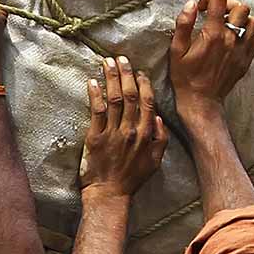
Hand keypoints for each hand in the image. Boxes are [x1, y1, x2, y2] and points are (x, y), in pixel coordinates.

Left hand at [80, 56, 168, 200]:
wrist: (109, 195)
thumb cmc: (131, 179)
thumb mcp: (155, 162)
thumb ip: (161, 139)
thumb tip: (159, 117)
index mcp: (147, 134)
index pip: (147, 102)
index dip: (143, 83)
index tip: (138, 71)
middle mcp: (132, 131)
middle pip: (131, 95)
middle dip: (126, 73)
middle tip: (121, 58)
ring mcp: (114, 133)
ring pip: (115, 99)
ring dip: (111, 78)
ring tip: (107, 62)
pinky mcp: (96, 138)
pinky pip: (97, 111)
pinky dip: (95, 94)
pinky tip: (93, 81)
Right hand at [168, 0, 253, 120]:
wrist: (201, 102)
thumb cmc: (186, 78)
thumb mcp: (176, 51)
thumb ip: (183, 24)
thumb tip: (191, 4)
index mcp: (213, 34)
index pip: (219, 0)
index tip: (203, 7)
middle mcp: (231, 40)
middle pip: (241, 7)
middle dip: (229, 5)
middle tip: (219, 14)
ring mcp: (241, 50)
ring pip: (253, 22)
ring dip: (243, 19)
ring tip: (231, 25)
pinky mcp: (246, 60)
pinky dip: (250, 35)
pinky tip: (238, 39)